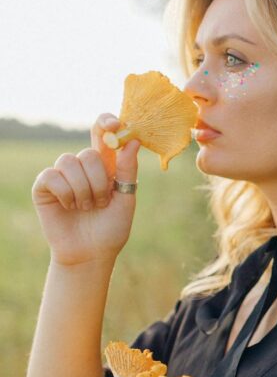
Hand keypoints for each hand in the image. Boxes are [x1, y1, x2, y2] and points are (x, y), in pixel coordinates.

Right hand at [32, 113, 141, 266]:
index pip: (102, 135)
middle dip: (99, 181)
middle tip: (101, 203)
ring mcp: (62, 175)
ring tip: (86, 208)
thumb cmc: (112, 228)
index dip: (106, 123)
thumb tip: (132, 140)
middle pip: (89, 153)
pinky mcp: (44, 186)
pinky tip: (69, 207)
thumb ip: (127, 169)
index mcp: (105, 166)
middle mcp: (83, 167)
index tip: (115, 124)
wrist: (91, 253)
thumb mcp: (126, 197)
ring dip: (83, 189)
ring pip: (69, 161)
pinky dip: (65, 193)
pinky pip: (52, 176)